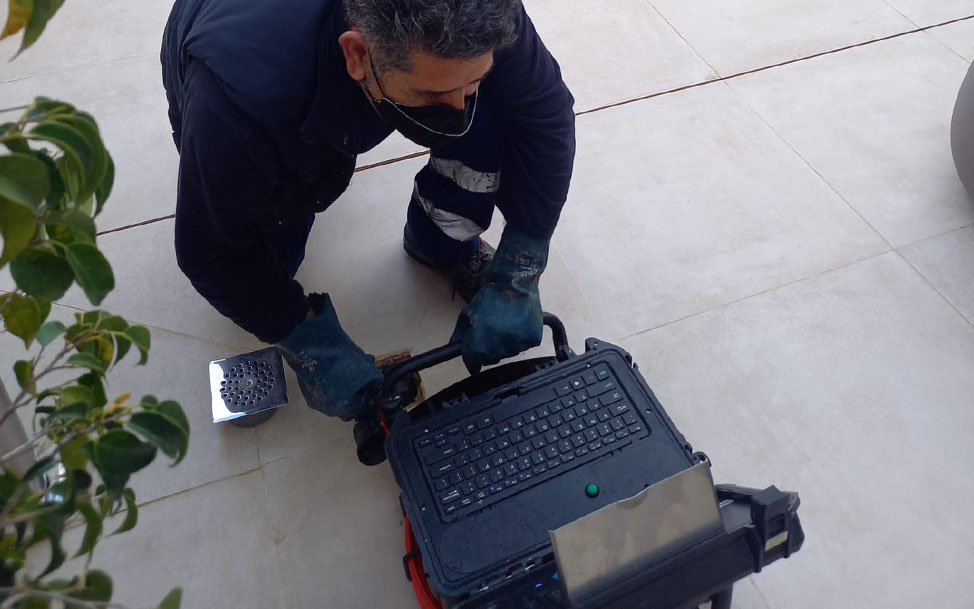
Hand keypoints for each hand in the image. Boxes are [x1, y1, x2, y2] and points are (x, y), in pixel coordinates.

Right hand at [278, 293, 382, 419]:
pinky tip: (333, 370)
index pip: (364, 410)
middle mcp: (329, 410)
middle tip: (360, 378)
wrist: (314, 346)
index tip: (371, 387)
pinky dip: (330, 384)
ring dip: (343, 390)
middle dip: (356, 394)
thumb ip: (376, 384)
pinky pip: (325, 392)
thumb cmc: (342, 361)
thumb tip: (375, 390)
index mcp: (345, 408)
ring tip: (346, 371)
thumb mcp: (369, 371)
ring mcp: (316, 400)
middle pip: (349, 406)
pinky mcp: (307, 390)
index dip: (369, 397)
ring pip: (336, 399)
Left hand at [451, 227, 548, 373]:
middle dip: (490, 350)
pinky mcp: (532, 339)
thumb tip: (455, 346)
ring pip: (510, 352)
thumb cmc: (490, 296)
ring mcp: (517, 345)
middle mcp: (499, 349)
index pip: (474, 364)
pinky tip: (519, 323)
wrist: (514, 283)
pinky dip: (523, 337)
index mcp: (480, 344)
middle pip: (492, 359)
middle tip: (493, 332)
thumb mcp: (469, 313)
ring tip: (507, 324)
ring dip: (507, 343)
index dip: (473, 361)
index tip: (475, 357)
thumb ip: (461, 332)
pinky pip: (526, 345)